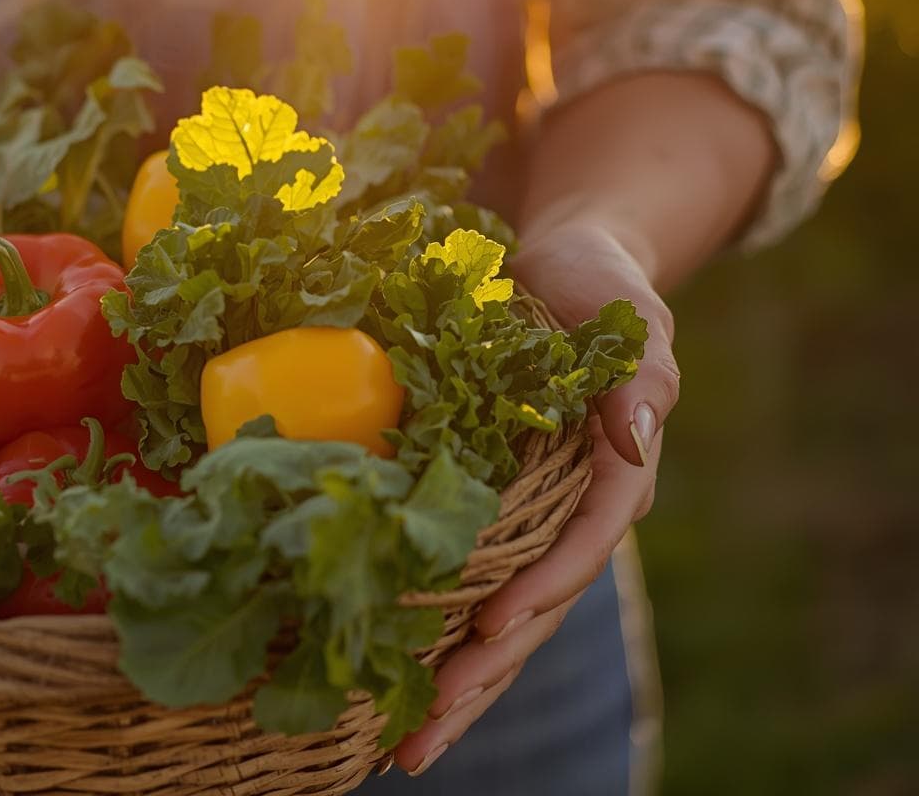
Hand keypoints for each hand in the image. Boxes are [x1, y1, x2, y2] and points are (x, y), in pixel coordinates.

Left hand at [393, 220, 677, 775]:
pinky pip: (458, 591)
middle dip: (483, 676)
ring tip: (402, 750)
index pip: (584, 543)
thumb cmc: (594, 286)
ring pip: (497, 622)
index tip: (487, 628)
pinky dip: (427, 640)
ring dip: (454, 687)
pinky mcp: (483, 522)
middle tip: (424, 736)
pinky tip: (381, 685)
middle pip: (534, 610)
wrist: (557, 273)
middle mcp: (571, 515)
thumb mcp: (623, 310)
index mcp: (614, 475)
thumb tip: (638, 432)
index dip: (541, 588)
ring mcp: (527, 527)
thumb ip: (640, 367)